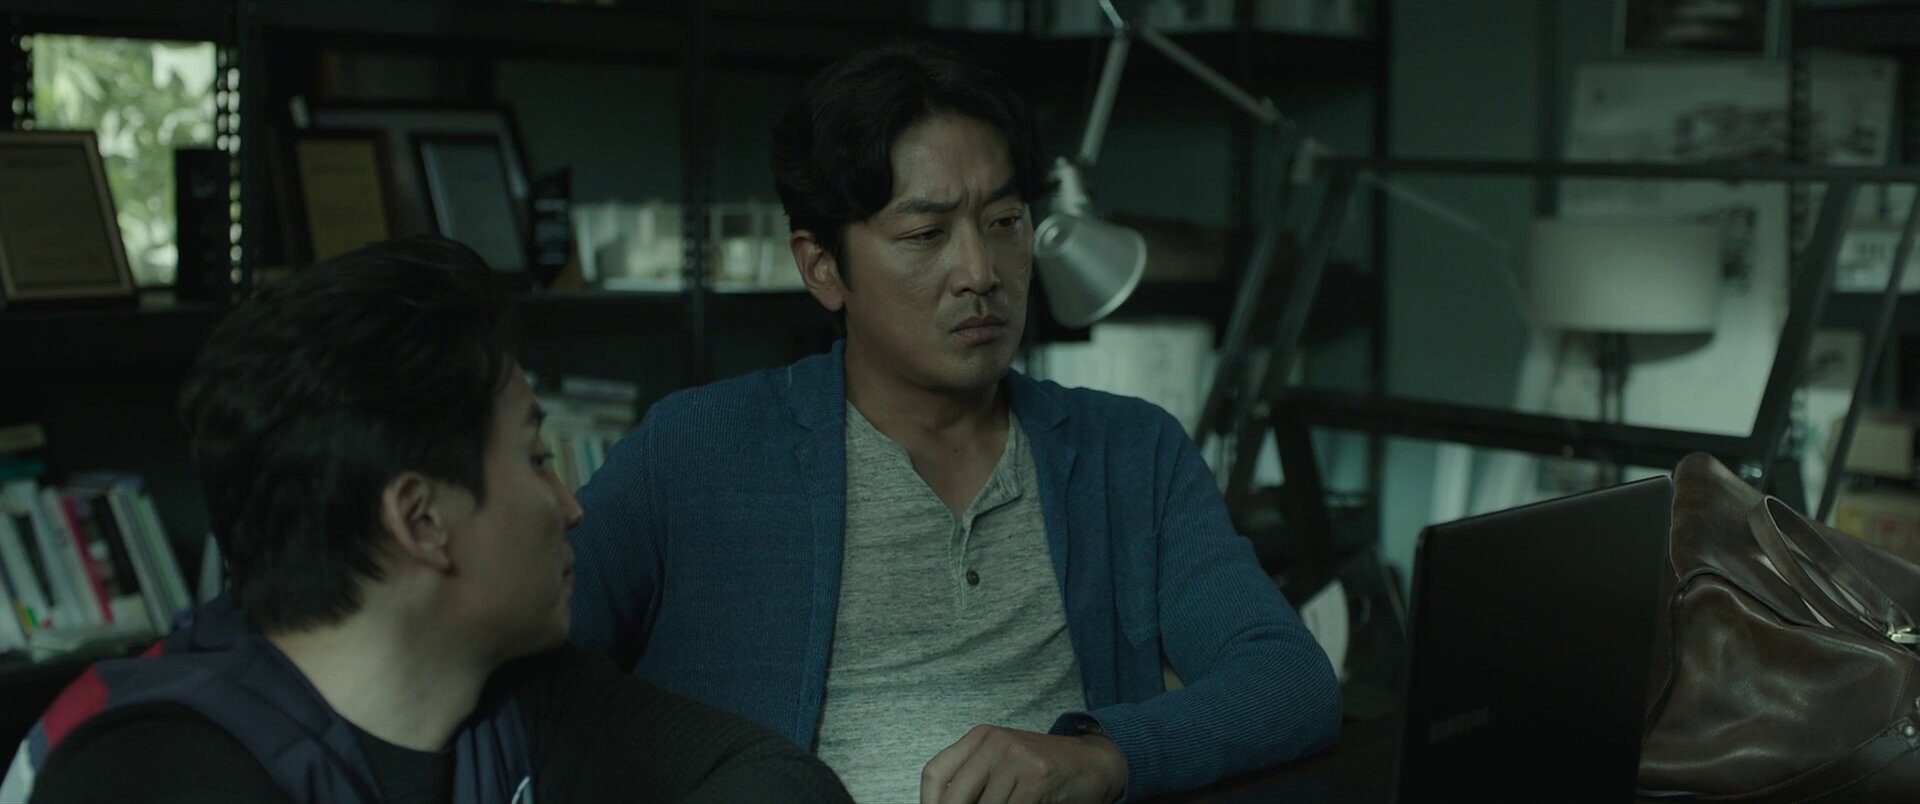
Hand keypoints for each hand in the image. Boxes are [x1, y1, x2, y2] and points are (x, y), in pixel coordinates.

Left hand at [919, 724, 1127, 803]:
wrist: (1095, 762)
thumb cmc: (1044, 770)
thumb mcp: (1004, 765)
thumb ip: (976, 782)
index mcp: (980, 737)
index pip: (935, 772)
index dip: (928, 802)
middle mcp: (994, 741)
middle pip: (954, 796)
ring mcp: (1016, 757)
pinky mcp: (1037, 776)